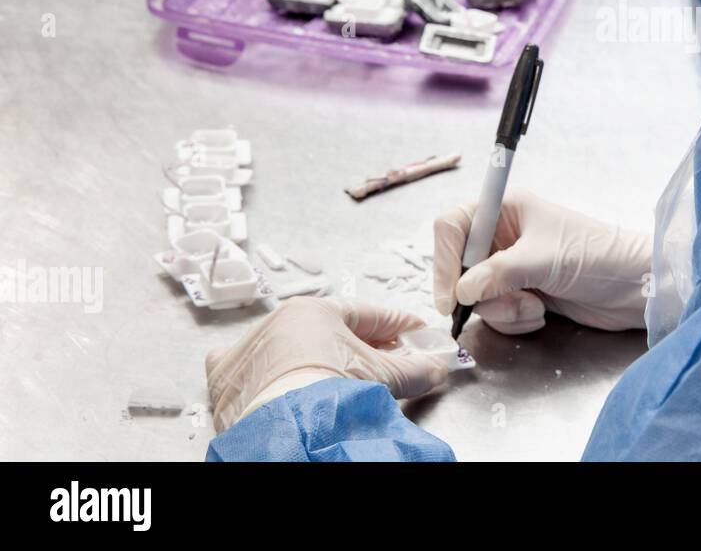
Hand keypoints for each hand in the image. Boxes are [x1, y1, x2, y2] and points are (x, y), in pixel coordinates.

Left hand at [205, 297, 447, 432]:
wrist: (288, 429)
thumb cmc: (331, 392)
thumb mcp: (383, 378)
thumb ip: (415, 370)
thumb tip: (436, 369)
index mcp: (314, 311)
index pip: (365, 314)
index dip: (396, 324)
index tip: (414, 330)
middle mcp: (276, 322)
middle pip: (327, 330)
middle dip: (360, 345)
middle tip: (387, 358)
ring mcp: (247, 349)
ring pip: (287, 346)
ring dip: (313, 358)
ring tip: (337, 378)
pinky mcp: (225, 379)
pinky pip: (243, 367)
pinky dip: (260, 373)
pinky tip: (272, 381)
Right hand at [433, 190, 650, 333]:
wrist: (634, 287)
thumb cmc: (596, 256)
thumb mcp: (544, 259)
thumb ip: (497, 273)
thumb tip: (461, 291)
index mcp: (506, 208)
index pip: (452, 227)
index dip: (443, 260)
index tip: (449, 297)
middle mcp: (503, 235)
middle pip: (459, 267)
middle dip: (481, 294)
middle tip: (510, 303)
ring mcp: (511, 267)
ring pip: (477, 296)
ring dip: (502, 310)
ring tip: (535, 307)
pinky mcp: (522, 293)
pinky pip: (496, 312)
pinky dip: (514, 319)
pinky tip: (542, 314)